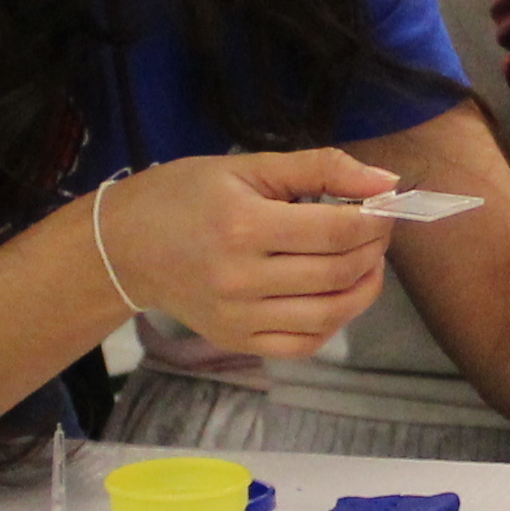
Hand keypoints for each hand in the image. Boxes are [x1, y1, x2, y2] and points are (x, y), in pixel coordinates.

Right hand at [92, 147, 395, 358]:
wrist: (124, 247)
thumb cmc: (184, 195)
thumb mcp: (248, 165)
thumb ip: (320, 168)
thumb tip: (385, 181)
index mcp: (244, 226)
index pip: (338, 231)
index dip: (374, 218)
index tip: (380, 205)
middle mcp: (242, 280)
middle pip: (339, 273)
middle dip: (373, 249)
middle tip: (375, 230)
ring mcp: (239, 318)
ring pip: (330, 314)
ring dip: (364, 287)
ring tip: (364, 262)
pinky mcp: (237, 342)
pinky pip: (304, 344)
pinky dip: (333, 322)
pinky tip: (335, 295)